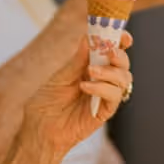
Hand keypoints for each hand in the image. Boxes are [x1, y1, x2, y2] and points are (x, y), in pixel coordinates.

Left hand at [21, 32, 132, 156]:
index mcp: (92, 67)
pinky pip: (114, 97)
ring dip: (110, 72)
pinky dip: (102, 88)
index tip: (123, 36)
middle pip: (123, 65)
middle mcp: (102, 80)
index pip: (112, 51)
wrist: (39, 127)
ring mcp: (104, 96)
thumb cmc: (47, 101)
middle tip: (109, 52)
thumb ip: (78, 59)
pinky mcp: (104, 111)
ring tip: (91, 71)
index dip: (121, 42)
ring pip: (124, 80)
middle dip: (120, 56)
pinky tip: (85, 86)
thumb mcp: (61, 75)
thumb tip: (89, 37)